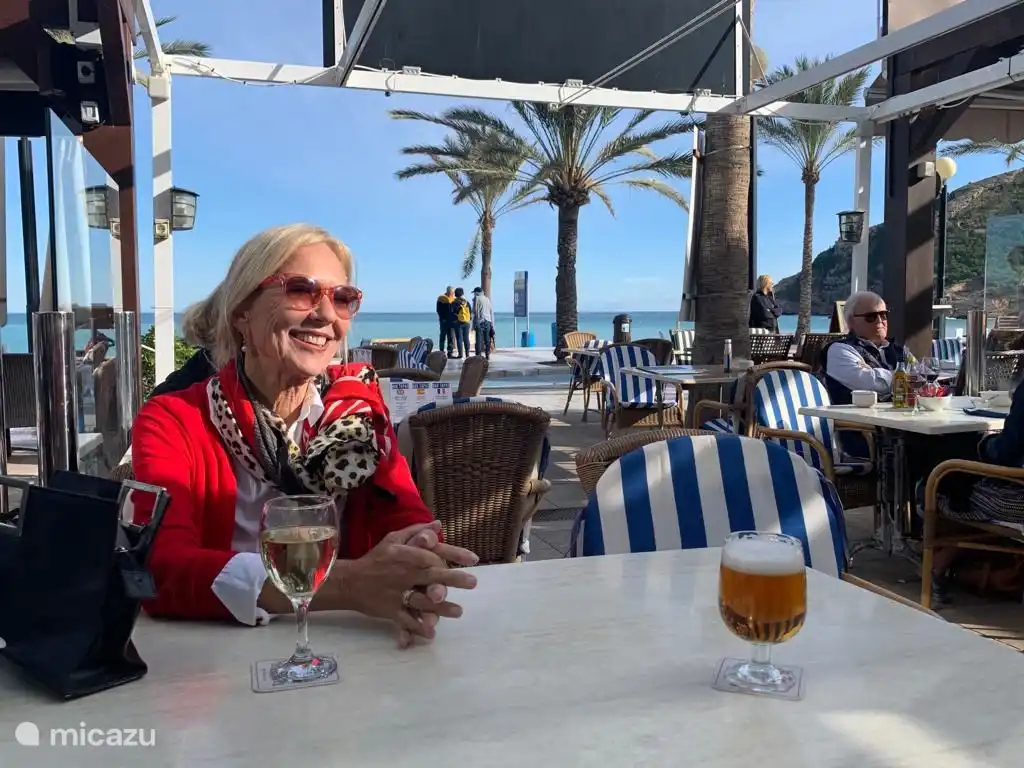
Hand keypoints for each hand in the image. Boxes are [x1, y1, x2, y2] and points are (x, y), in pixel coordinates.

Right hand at [335, 522, 477, 647]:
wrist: (350, 581)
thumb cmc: (375, 559)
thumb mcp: (393, 539)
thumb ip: (416, 531)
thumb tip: (438, 524)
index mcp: (404, 555)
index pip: (430, 555)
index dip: (451, 556)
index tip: (471, 559)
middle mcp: (402, 574)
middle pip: (430, 576)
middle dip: (452, 578)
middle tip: (473, 582)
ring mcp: (396, 594)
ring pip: (421, 601)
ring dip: (440, 607)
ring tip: (459, 611)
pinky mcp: (390, 610)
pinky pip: (406, 620)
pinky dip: (418, 628)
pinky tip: (432, 633)